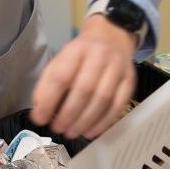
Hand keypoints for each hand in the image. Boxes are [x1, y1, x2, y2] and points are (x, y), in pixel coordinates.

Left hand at [31, 14, 136, 138]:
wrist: (113, 35)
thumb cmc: (82, 53)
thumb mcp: (62, 59)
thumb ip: (49, 83)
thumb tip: (41, 113)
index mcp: (76, 49)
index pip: (61, 76)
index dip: (48, 101)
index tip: (39, 119)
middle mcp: (99, 56)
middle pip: (84, 89)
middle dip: (68, 115)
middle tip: (58, 129)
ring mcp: (118, 68)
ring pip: (103, 99)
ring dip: (85, 121)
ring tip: (72, 133)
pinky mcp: (130, 80)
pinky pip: (118, 105)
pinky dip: (103, 122)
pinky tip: (91, 131)